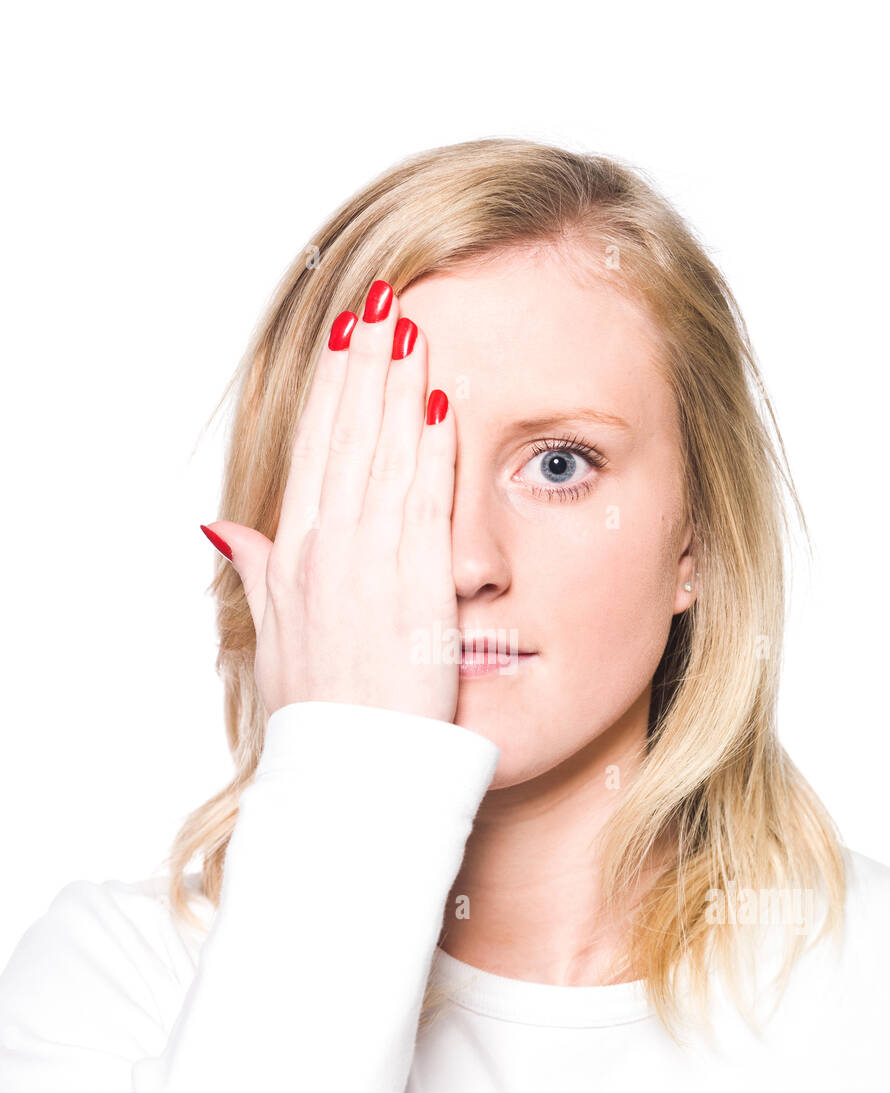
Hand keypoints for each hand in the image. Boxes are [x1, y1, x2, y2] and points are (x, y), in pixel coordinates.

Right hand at [201, 279, 459, 722]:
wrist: (348, 772)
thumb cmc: (316, 713)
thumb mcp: (272, 640)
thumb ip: (256, 574)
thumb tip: (224, 527)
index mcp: (294, 557)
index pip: (314, 453)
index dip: (330, 390)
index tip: (343, 338)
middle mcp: (326, 552)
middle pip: (345, 439)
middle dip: (362, 364)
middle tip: (379, 299)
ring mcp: (369, 567)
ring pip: (382, 457)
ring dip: (396, 387)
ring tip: (410, 326)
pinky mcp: (416, 590)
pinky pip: (422, 506)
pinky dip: (430, 453)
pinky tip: (440, 405)